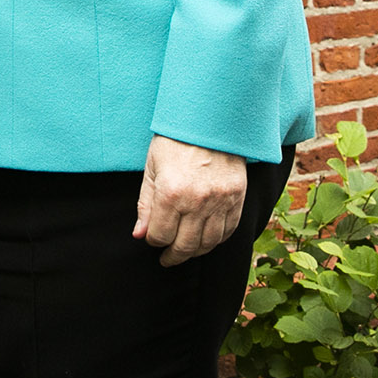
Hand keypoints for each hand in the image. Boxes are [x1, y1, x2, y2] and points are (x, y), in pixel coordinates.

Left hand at [132, 135, 247, 266]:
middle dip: (173, 256)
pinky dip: (217, 240)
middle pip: (184, 246)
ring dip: (195, 251)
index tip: (152, 238)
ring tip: (186, 250)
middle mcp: (197, 201)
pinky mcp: (237, 197)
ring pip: (208, 243)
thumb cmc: (176, 139)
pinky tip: (207, 239)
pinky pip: (228, 230)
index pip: (160, 236)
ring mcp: (220, 200)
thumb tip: (140, 235)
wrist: (210, 118)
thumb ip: (146, 205)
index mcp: (171, 193)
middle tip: (167, 259)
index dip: (153, 241)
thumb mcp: (152, 167)